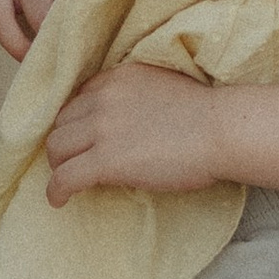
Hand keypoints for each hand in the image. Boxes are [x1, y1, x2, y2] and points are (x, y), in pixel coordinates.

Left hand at [45, 62, 222, 202]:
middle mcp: (103, 98)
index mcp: (118, 78)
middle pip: (62, 121)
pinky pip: (65, 177)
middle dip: (65, 142)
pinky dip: (56, 191)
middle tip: (73, 161)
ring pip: (56, 148)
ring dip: (58, 165)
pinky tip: (58, 200)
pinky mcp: (106, 160)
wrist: (222, 130)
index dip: (77, 121)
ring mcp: (102, 128)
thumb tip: (126, 125)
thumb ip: (136, 97)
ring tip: (66, 179)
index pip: (79, 98)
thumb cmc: (206, 114)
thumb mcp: (162, 87)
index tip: (83, 137)